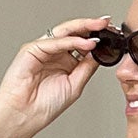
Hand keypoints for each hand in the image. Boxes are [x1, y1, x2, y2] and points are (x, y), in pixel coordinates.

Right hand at [0, 15, 109, 131]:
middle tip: (108, 23)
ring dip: (83, 27)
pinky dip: (72, 41)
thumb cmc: (44, 105)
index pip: (82, 44)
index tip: (113, 35)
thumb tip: (100, 53)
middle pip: (74, 34)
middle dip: (92, 26)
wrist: (24, 115)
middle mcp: (54, 53)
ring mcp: (43, 49)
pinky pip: (55, 41)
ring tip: (100, 26)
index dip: (97, 38)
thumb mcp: (75, 85)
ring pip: (65, 32)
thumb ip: (87, 67)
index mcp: (64, 62)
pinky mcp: (32, 49)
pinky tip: (86, 42)